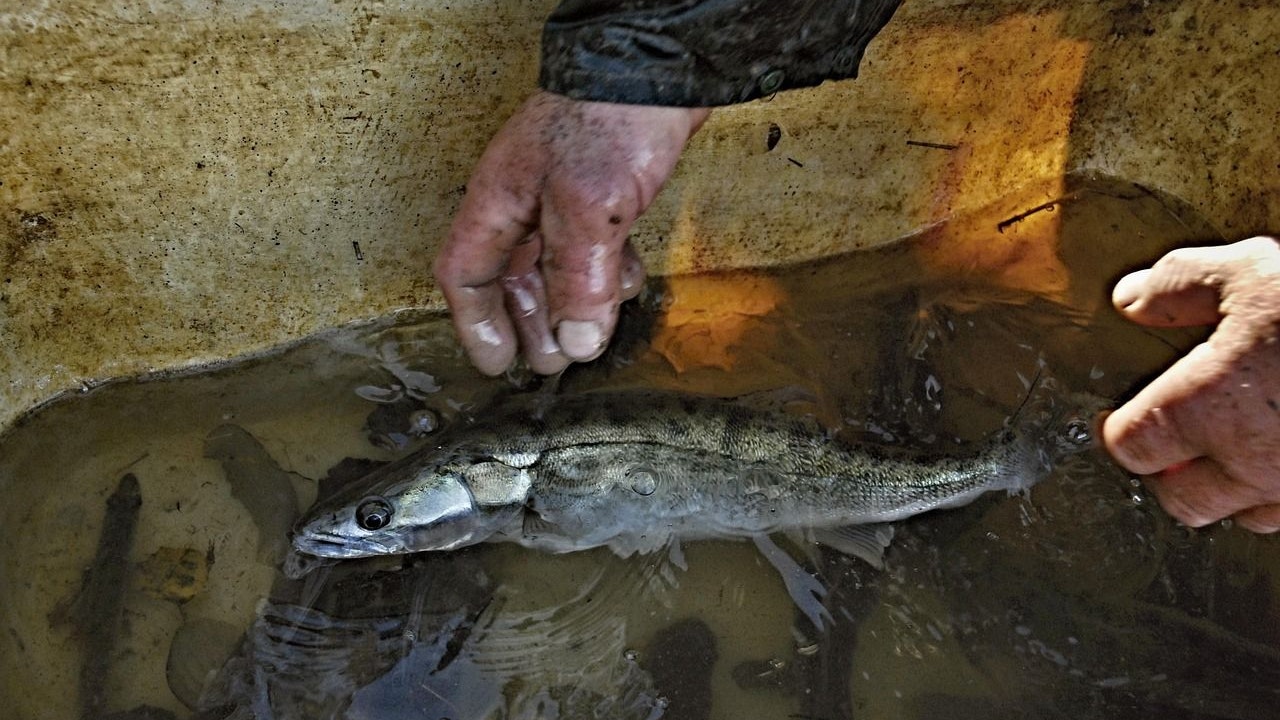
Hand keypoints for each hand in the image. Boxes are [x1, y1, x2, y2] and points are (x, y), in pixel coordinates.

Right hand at [434, 91, 709, 374]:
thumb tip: (576, 342)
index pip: (465, 275)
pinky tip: (625, 287)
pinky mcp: (603, 193)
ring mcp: (563, 197)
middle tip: (554, 363)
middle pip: (510, 280)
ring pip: (554, 268)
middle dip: (531, 325)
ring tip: (591, 336)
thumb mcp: (587, 210)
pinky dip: (605, 276)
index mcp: (497, 202)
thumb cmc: (609, 119)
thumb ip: (579, 279)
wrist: (660, 66)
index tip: (498, 364)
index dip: (476, 324)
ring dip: (572, 305)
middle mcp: (523, 203)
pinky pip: (592, 250)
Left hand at [1102, 237, 1279, 531]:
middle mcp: (1250, 460)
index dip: (1124, 430)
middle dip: (1172, 475)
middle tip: (1181, 443)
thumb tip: (1133, 298)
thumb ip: (1179, 286)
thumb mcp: (1248, 270)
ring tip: (1245, 444)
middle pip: (1182, 500)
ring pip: (1248, 518)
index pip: (1131, 446)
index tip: (1128, 417)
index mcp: (1205, 408)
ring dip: (1236, 489)